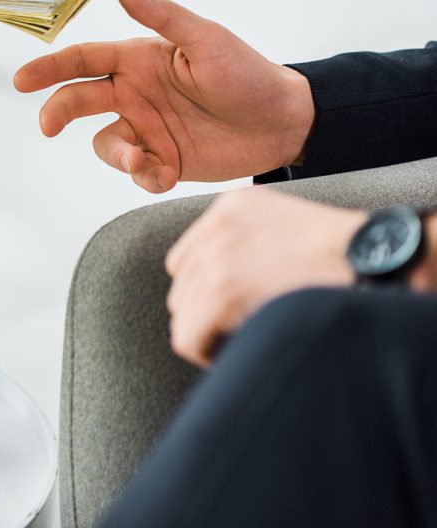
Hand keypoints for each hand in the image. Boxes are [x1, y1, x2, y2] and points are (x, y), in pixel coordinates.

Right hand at [13, 0, 315, 192]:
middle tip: (47, 125)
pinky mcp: (163, 161)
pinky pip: (137, 174)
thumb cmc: (248, 74)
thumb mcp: (207, 40)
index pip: (83, 60)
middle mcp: (135, 94)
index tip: (22, 80)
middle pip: (79, 101)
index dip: (49, 68)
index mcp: (138, 61)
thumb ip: (163, 16)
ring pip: (106, 144)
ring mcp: (147, 129)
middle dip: (57, 112)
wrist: (285, 122)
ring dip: (116, 155)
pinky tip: (164, 176)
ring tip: (140, 162)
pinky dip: (145, 178)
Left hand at [166, 187, 361, 365]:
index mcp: (231, 205)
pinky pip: (188, 338)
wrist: (375, 260)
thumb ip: (247, 242)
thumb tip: (212, 284)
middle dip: (208, 314)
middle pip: (183, 287)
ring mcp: (216, 256)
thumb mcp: (287, 224)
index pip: (187, 260)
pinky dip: (209, 353)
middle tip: (244, 330)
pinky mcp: (221, 290)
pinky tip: (240, 352)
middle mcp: (216, 225)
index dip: (208, 292)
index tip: (236, 311)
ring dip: (212, 334)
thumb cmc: (346, 254)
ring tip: (249, 339)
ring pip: (183, 313)